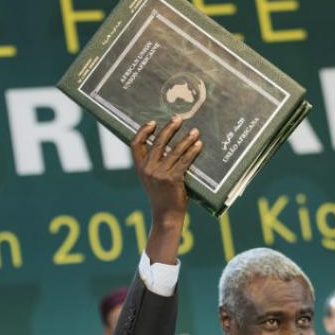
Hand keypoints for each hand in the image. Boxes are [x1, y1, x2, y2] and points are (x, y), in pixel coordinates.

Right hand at [130, 116, 202, 263]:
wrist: (166, 215)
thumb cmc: (162, 195)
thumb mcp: (151, 179)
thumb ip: (154, 164)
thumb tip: (167, 142)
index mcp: (140, 168)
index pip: (135, 144)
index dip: (143, 131)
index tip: (153, 122)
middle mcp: (148, 169)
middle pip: (158, 142)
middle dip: (169, 128)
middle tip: (179, 118)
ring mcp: (160, 174)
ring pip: (175, 151)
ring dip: (186, 139)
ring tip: (195, 131)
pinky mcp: (173, 179)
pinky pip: (184, 161)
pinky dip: (193, 151)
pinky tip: (199, 145)